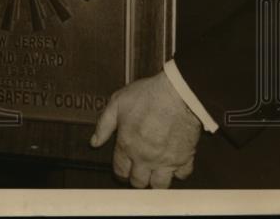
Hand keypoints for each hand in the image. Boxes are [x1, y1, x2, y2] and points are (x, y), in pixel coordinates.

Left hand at [90, 71, 200, 188]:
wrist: (178, 94)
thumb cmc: (148, 95)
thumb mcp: (117, 103)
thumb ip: (104, 125)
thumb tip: (94, 142)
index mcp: (127, 145)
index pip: (120, 170)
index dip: (120, 172)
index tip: (122, 170)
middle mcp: (145, 157)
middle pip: (138, 182)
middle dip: (136, 179)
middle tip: (138, 172)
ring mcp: (166, 160)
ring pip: (159, 185)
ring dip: (156, 181)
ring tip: (155, 173)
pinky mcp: (185, 158)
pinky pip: (182, 175)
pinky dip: (178, 173)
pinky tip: (174, 164)